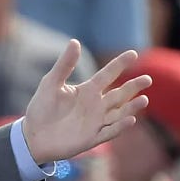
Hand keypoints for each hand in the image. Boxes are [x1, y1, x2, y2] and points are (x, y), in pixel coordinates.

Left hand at [21, 41, 149, 163]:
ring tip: (144, 99)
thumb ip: (64, 64)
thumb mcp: (51, 83)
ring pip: (119, 113)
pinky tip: (130, 119)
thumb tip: (75, 41)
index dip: (120, 64)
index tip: (133, 53)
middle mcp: (95, 105)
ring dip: (131, 107)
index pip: (108, 74)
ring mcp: (95, 122)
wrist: (32, 135)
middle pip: (119, 94)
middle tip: (147, 79)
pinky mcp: (91, 138)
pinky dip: (120, 126)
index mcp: (87, 90)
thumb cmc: (41, 107)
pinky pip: (109, 132)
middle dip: (133, 87)